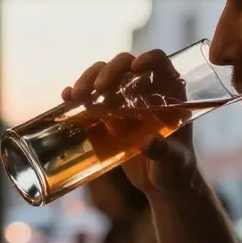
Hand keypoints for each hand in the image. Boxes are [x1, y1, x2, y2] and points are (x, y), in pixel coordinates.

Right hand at [63, 50, 200, 196]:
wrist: (159, 183)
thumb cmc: (174, 168)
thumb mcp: (173, 160)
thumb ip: (164, 151)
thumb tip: (149, 142)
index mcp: (169, 94)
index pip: (160, 63)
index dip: (148, 59)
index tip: (135, 67)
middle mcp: (145, 90)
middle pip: (125, 65)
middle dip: (109, 71)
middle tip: (98, 88)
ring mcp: (124, 100)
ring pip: (104, 76)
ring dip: (88, 79)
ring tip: (76, 96)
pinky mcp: (106, 114)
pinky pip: (90, 97)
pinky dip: (77, 94)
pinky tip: (66, 98)